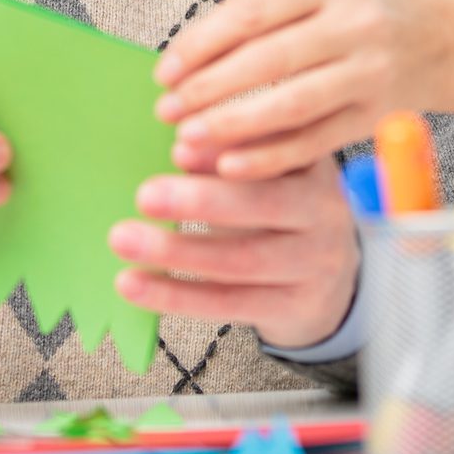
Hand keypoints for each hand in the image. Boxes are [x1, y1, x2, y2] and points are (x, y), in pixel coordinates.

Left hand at [108, 154, 358, 349]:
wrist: (329, 279)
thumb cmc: (279, 212)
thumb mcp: (266, 175)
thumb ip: (230, 157)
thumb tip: (183, 148)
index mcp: (314, 164)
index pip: (277, 150)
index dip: (229, 147)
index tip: (178, 147)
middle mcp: (325, 211)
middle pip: (263, 204)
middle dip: (200, 200)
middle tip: (145, 195)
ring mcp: (314, 263)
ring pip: (241, 259)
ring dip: (176, 252)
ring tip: (123, 239)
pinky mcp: (294, 306)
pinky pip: (228, 302)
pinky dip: (175, 295)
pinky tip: (134, 284)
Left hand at [153, 0, 451, 179]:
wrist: (440, 41)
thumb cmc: (360, 14)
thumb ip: (264, 15)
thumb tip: (188, 59)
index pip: (253, 12)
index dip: (202, 43)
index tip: (165, 71)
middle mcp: (355, 24)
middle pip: (268, 59)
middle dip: (209, 88)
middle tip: (167, 109)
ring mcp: (369, 73)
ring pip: (290, 104)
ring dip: (232, 125)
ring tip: (188, 138)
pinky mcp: (374, 117)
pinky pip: (313, 142)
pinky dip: (269, 157)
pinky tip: (229, 166)